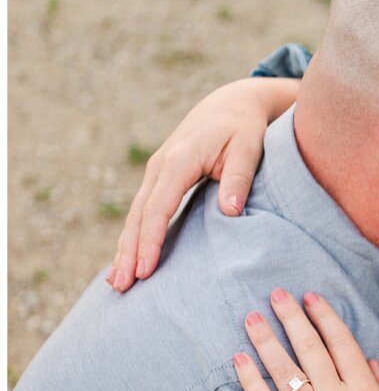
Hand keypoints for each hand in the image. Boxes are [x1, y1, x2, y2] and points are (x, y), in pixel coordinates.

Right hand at [107, 77, 297, 292]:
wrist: (231, 104)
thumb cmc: (244, 128)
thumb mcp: (249, 148)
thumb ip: (238, 178)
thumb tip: (231, 211)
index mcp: (179, 160)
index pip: (159, 207)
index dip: (151, 240)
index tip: (146, 269)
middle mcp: (160, 166)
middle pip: (138, 215)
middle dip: (128, 252)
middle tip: (122, 287)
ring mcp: (156, 172)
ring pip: (135, 215)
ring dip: (124, 248)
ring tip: (117, 283)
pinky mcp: (159, 178)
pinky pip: (142, 211)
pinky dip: (133, 236)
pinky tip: (127, 260)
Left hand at [232, 288, 378, 390]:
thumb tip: (369, 361)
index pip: (341, 343)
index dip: (324, 317)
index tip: (309, 296)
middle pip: (310, 349)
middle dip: (291, 317)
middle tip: (275, 294)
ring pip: (285, 372)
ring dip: (267, 342)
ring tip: (251, 319)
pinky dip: (252, 383)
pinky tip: (239, 361)